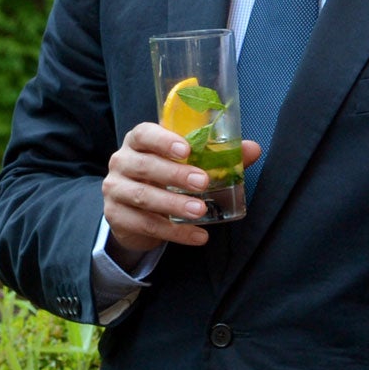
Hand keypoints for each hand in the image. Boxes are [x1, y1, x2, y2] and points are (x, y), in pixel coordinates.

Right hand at [101, 122, 262, 253]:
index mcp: (138, 142)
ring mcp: (115, 190)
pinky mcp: (116, 216)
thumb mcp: (185, 164)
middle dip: (175, 174)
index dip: (163, 140)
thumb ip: (216, 155)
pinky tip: (197, 236)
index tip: (187, 150)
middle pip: (145, 166)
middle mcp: (121, 162)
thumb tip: (252, 149)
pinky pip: (146, 225)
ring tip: (201, 210)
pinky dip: (175, 232)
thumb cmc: (162, 178)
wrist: (133, 211)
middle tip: (202, 182)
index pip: (144, 134)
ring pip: (144, 197)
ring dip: (174, 204)